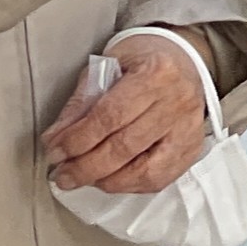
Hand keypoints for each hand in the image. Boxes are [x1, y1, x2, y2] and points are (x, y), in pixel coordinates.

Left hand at [43, 33, 212, 193]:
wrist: (186, 61)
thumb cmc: (145, 60)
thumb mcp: (109, 64)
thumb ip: (83, 100)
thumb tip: (57, 138)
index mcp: (156, 74)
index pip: (110, 116)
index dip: (77, 139)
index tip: (54, 150)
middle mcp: (177, 103)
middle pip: (125, 147)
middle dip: (85, 167)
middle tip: (62, 174)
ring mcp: (188, 130)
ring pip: (144, 171)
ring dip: (105, 180)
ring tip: (82, 178)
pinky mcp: (191, 149)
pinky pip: (159, 179)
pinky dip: (129, 185)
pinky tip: (108, 180)